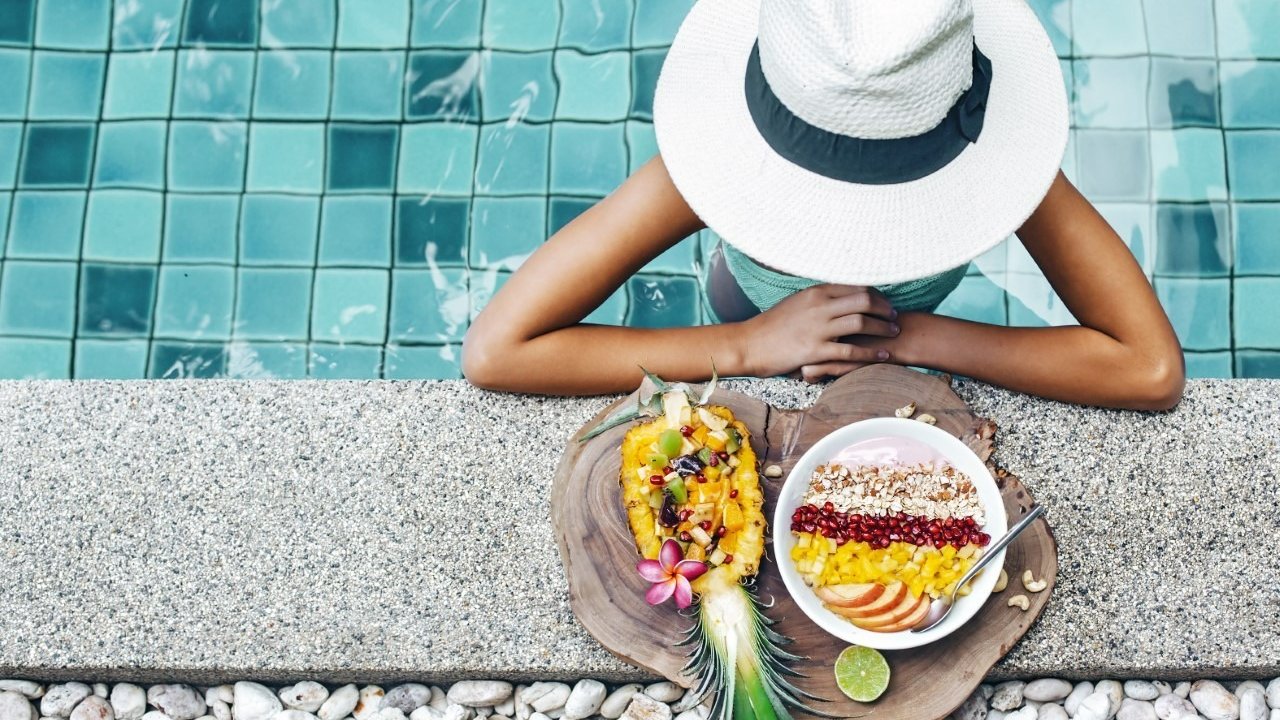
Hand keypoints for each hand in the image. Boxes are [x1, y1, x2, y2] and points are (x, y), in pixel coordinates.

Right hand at [739, 284, 899, 381]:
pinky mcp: (815, 351)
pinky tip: (882, 355)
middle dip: (884, 308)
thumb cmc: (772, 326)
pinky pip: (850, 351)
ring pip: (861, 323)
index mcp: (815, 292)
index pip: (855, 286)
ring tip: (893, 333)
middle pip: (864, 300)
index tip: (885, 302)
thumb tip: (839, 297)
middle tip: (895, 316)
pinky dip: (870, 353)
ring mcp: (817, 328)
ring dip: (882, 328)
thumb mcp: (796, 303)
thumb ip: (819, 299)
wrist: (749, 344)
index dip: (876, 294)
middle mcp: (819, 306)